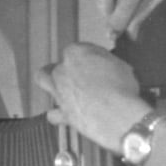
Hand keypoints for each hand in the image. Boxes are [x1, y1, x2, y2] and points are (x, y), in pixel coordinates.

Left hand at [35, 43, 150, 152]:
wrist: (117, 116)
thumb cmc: (122, 89)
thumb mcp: (121, 66)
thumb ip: (107, 63)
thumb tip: (106, 67)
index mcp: (77, 52)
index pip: (77, 49)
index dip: (88, 57)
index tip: (96, 63)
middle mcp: (63, 70)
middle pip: (58, 63)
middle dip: (65, 67)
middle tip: (75, 73)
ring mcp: (59, 91)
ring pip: (42, 79)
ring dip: (49, 81)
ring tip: (60, 86)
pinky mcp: (62, 112)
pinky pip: (52, 113)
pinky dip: (57, 113)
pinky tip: (64, 114)